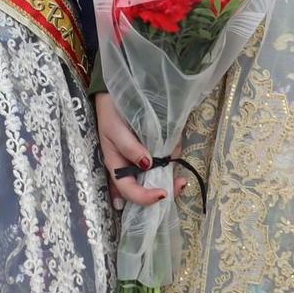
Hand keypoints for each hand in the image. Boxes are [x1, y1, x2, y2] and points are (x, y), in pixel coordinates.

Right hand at [94, 92, 183, 208]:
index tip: (162, 193)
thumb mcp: (115, 129)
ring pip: (157, 179)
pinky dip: (173, 164)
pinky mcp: (154, 150)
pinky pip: (165, 162)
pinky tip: (178, 158)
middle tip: (181, 185)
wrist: (116, 94)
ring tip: (183, 179)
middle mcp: (131, 168)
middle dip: (164, 192)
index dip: (144, 197)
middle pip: (146, 189)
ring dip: (171, 180)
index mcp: (117, 167)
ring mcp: (143, 160)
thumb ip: (129, 147)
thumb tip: (147, 164)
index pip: (128, 189)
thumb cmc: (110, 113)